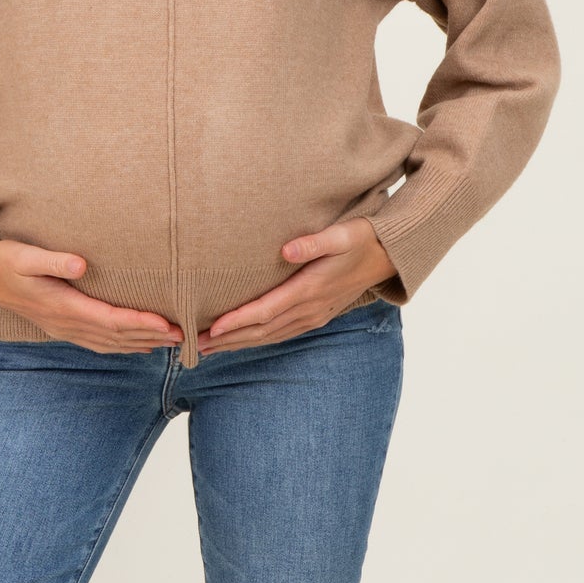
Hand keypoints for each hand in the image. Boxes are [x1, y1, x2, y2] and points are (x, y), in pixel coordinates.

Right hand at [0, 239, 183, 352]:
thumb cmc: (4, 260)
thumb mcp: (25, 255)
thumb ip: (54, 260)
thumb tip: (80, 264)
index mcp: (62, 307)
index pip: (110, 320)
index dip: (140, 323)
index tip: (166, 324)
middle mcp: (66, 323)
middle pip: (116, 336)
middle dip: (150, 336)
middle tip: (183, 336)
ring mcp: (63, 328)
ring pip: (109, 343)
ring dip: (140, 344)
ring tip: (170, 343)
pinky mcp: (61, 326)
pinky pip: (98, 342)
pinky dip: (122, 345)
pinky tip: (138, 345)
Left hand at [196, 218, 397, 354]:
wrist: (388, 256)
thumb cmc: (361, 239)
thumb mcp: (341, 234)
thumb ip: (313, 243)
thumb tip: (286, 250)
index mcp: (310, 289)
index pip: (266, 311)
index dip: (237, 321)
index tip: (211, 327)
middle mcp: (309, 309)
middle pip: (261, 330)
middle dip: (227, 339)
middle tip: (195, 345)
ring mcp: (313, 316)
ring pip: (269, 336)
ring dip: (238, 343)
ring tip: (209, 348)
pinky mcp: (315, 317)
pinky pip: (281, 334)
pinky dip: (257, 340)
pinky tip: (241, 341)